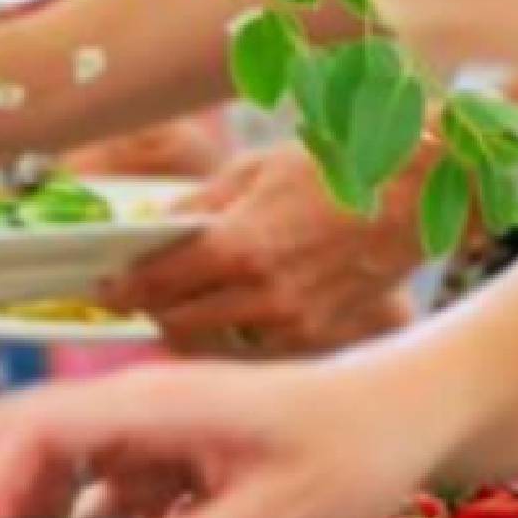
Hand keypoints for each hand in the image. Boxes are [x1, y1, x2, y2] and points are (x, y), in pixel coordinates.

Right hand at [0, 352, 446, 517]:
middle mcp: (141, 413)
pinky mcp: (178, 466)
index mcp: (153, 404)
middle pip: (30, 453)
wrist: (409, 416)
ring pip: (71, 490)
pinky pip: (117, 509)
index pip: (28, 425)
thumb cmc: (353, 449)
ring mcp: (157, 438)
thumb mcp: (280, 510)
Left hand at [101, 141, 421, 355]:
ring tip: (186, 299)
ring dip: (188, 325)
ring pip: (210, 344)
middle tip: (139, 290)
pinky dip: (233, 333)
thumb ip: (201, 204)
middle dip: (149, 308)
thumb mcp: (258, 168)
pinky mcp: (315, 339)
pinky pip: (252, 349)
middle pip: (173, 323)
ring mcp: (291, 324)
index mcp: (240, 245)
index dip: (118, 287)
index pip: (154, 283)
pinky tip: (238, 307)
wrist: (417, 194)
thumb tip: (154, 228)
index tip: (100, 286)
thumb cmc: (338, 167)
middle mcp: (262, 295)